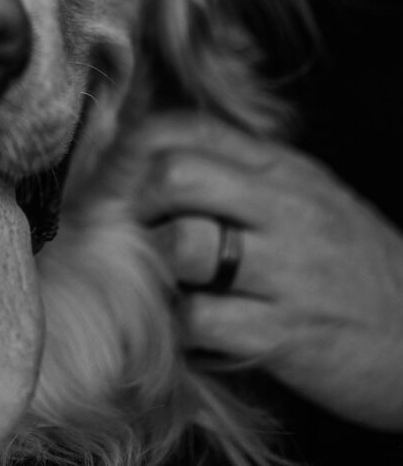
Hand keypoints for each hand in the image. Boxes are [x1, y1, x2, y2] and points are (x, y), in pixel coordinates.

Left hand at [136, 114, 402, 429]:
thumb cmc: (360, 270)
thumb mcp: (309, 198)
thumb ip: (239, 173)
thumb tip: (150, 159)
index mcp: (282, 168)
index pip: (182, 129)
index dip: (127, 154)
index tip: (106, 187)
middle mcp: (283, 207)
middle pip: (171, 175)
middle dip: (130, 207)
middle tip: (121, 241)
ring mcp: (286, 271)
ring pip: (180, 246)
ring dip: (150, 270)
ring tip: (156, 289)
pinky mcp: (285, 336)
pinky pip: (199, 324)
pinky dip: (177, 332)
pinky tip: (187, 334)